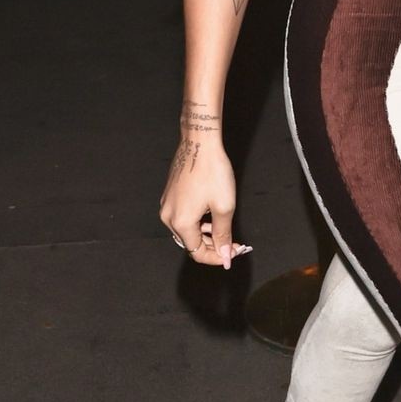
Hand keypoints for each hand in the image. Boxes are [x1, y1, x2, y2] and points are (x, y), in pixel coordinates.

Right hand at [159, 132, 249, 268]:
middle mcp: (169, 216)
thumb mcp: (224, 207)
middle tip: (232, 243)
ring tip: (224, 228)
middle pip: (190, 243)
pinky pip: (183, 217)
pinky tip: (211, 214)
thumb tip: (224, 255)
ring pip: (187, 231)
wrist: (200, 143)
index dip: (216, 257)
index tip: (232, 254)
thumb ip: (223, 235)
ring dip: (206, 234)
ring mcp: (167, 205)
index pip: (197, 252)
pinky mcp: (170, 196)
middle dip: (212, 246)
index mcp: (181, 223)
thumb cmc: (212, 172)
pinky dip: (198, 222)